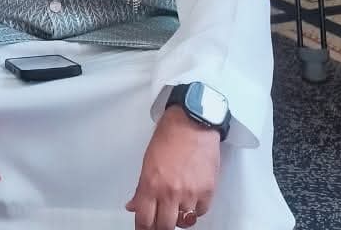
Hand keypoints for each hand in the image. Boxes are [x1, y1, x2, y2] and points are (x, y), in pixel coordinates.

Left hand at [126, 106, 220, 229]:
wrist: (193, 122)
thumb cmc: (170, 135)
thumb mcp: (148, 160)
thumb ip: (140, 187)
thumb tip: (133, 205)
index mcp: (151, 183)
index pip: (144, 218)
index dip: (143, 228)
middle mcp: (170, 191)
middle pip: (164, 226)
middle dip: (160, 226)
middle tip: (160, 222)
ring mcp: (190, 193)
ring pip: (184, 222)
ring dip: (179, 218)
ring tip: (176, 209)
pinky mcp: (207, 192)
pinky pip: (200, 213)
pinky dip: (195, 210)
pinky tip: (190, 200)